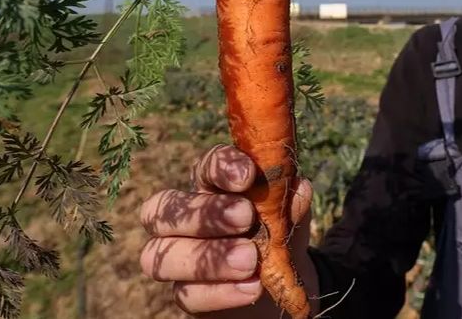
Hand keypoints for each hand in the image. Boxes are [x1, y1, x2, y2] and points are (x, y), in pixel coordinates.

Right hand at [139, 144, 316, 315]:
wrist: (278, 285)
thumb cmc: (275, 236)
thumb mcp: (288, 219)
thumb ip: (289, 206)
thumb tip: (300, 189)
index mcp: (209, 187)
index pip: (203, 168)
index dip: (220, 166)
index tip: (248, 174)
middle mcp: (182, 219)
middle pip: (163, 210)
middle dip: (204, 213)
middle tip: (245, 217)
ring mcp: (177, 258)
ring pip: (162, 257)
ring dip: (206, 258)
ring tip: (250, 260)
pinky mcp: (186, 294)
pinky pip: (187, 294)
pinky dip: (220, 292)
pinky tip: (251, 288)